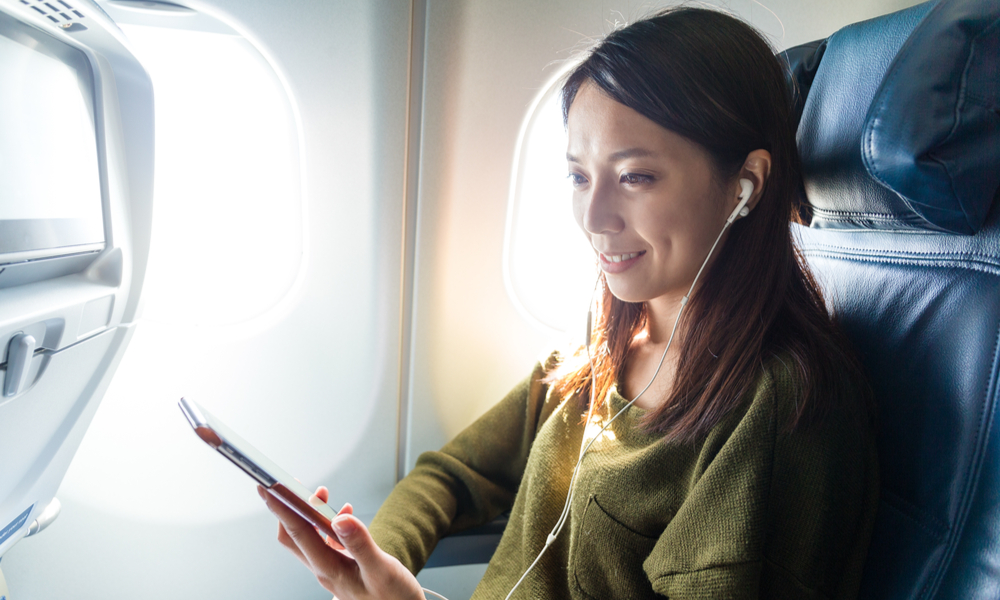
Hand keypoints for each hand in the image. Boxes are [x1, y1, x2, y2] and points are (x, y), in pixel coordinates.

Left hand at [259, 485, 424, 599]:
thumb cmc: (393, 599)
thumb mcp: (381, 570)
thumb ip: (360, 544)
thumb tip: (340, 518)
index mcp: (329, 569)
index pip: (298, 533)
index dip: (281, 509)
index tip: (268, 488)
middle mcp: (325, 569)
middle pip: (295, 536)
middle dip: (290, 507)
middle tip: (292, 484)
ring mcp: (332, 569)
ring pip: (309, 538)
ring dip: (311, 514)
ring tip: (321, 494)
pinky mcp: (342, 568)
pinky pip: (327, 542)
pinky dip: (330, 523)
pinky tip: (343, 514)